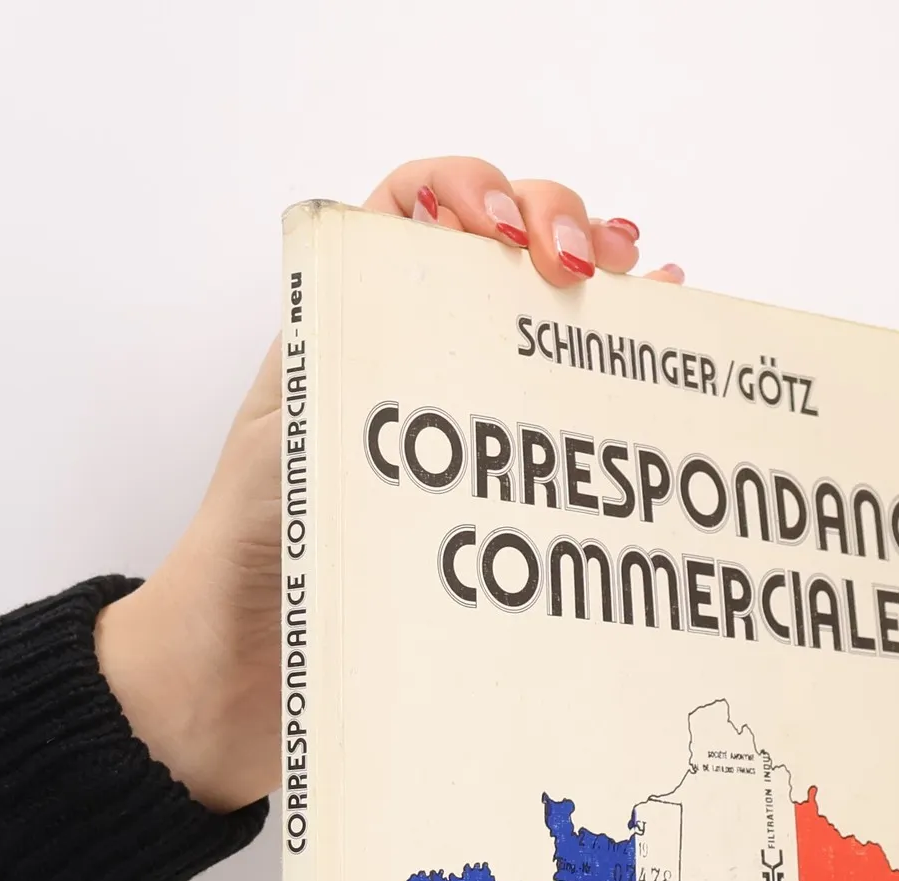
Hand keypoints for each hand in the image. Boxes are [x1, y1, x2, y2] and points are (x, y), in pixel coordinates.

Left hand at [95, 158, 683, 813]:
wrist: (240, 673)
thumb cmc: (244, 558)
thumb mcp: (289, 434)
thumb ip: (346, 364)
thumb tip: (427, 306)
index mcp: (346, 324)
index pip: (416, 205)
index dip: (472, 189)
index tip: (506, 235)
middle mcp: (408, 358)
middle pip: (500, 247)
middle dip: (556, 225)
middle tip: (584, 267)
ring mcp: (460, 420)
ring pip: (541, 321)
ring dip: (599, 287)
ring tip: (641, 284)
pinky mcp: (492, 490)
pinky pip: (559, 413)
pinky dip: (615, 365)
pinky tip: (658, 335)